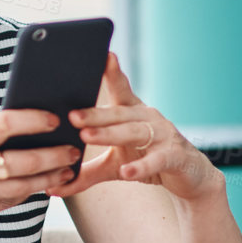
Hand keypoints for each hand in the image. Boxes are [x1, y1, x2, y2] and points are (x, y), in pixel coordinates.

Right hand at [0, 108, 81, 242]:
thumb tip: (18, 135)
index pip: (8, 123)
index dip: (36, 119)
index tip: (55, 118)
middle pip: (26, 160)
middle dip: (55, 156)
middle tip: (73, 150)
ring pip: (24, 186)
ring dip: (50, 179)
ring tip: (66, 172)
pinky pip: (9, 203)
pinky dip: (27, 195)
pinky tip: (41, 188)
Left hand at [47, 53, 222, 202]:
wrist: (190, 177)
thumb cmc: (148, 161)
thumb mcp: (113, 167)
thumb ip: (85, 174)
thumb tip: (51, 188)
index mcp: (131, 112)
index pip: (119, 88)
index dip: (112, 72)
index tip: (102, 54)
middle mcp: (147, 117)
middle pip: (118, 113)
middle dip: (94, 114)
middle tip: (71, 116)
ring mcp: (163, 135)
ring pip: (134, 132)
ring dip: (110, 134)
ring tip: (87, 136)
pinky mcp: (175, 156)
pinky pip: (156, 159)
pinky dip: (141, 166)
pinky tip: (126, 172)